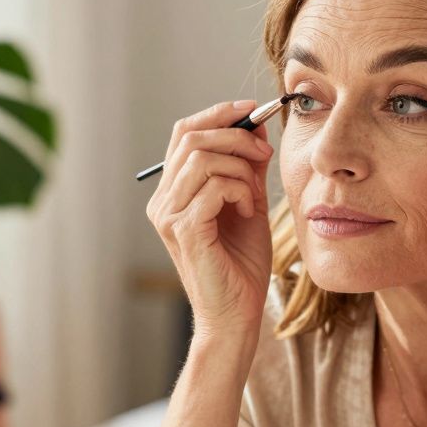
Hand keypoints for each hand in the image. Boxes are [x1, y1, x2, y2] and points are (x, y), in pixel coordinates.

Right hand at [146, 100, 273, 338]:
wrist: (237, 315)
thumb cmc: (241, 265)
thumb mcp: (249, 202)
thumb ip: (248, 166)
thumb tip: (254, 125)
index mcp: (173, 191)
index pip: (185, 133)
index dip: (218, 114)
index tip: (252, 112)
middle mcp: (162, 200)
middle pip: (191, 138)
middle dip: (236, 137)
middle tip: (264, 153)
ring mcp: (168, 215)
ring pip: (202, 159)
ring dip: (240, 168)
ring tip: (255, 193)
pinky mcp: (183, 230)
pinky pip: (213, 186)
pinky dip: (240, 190)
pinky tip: (249, 210)